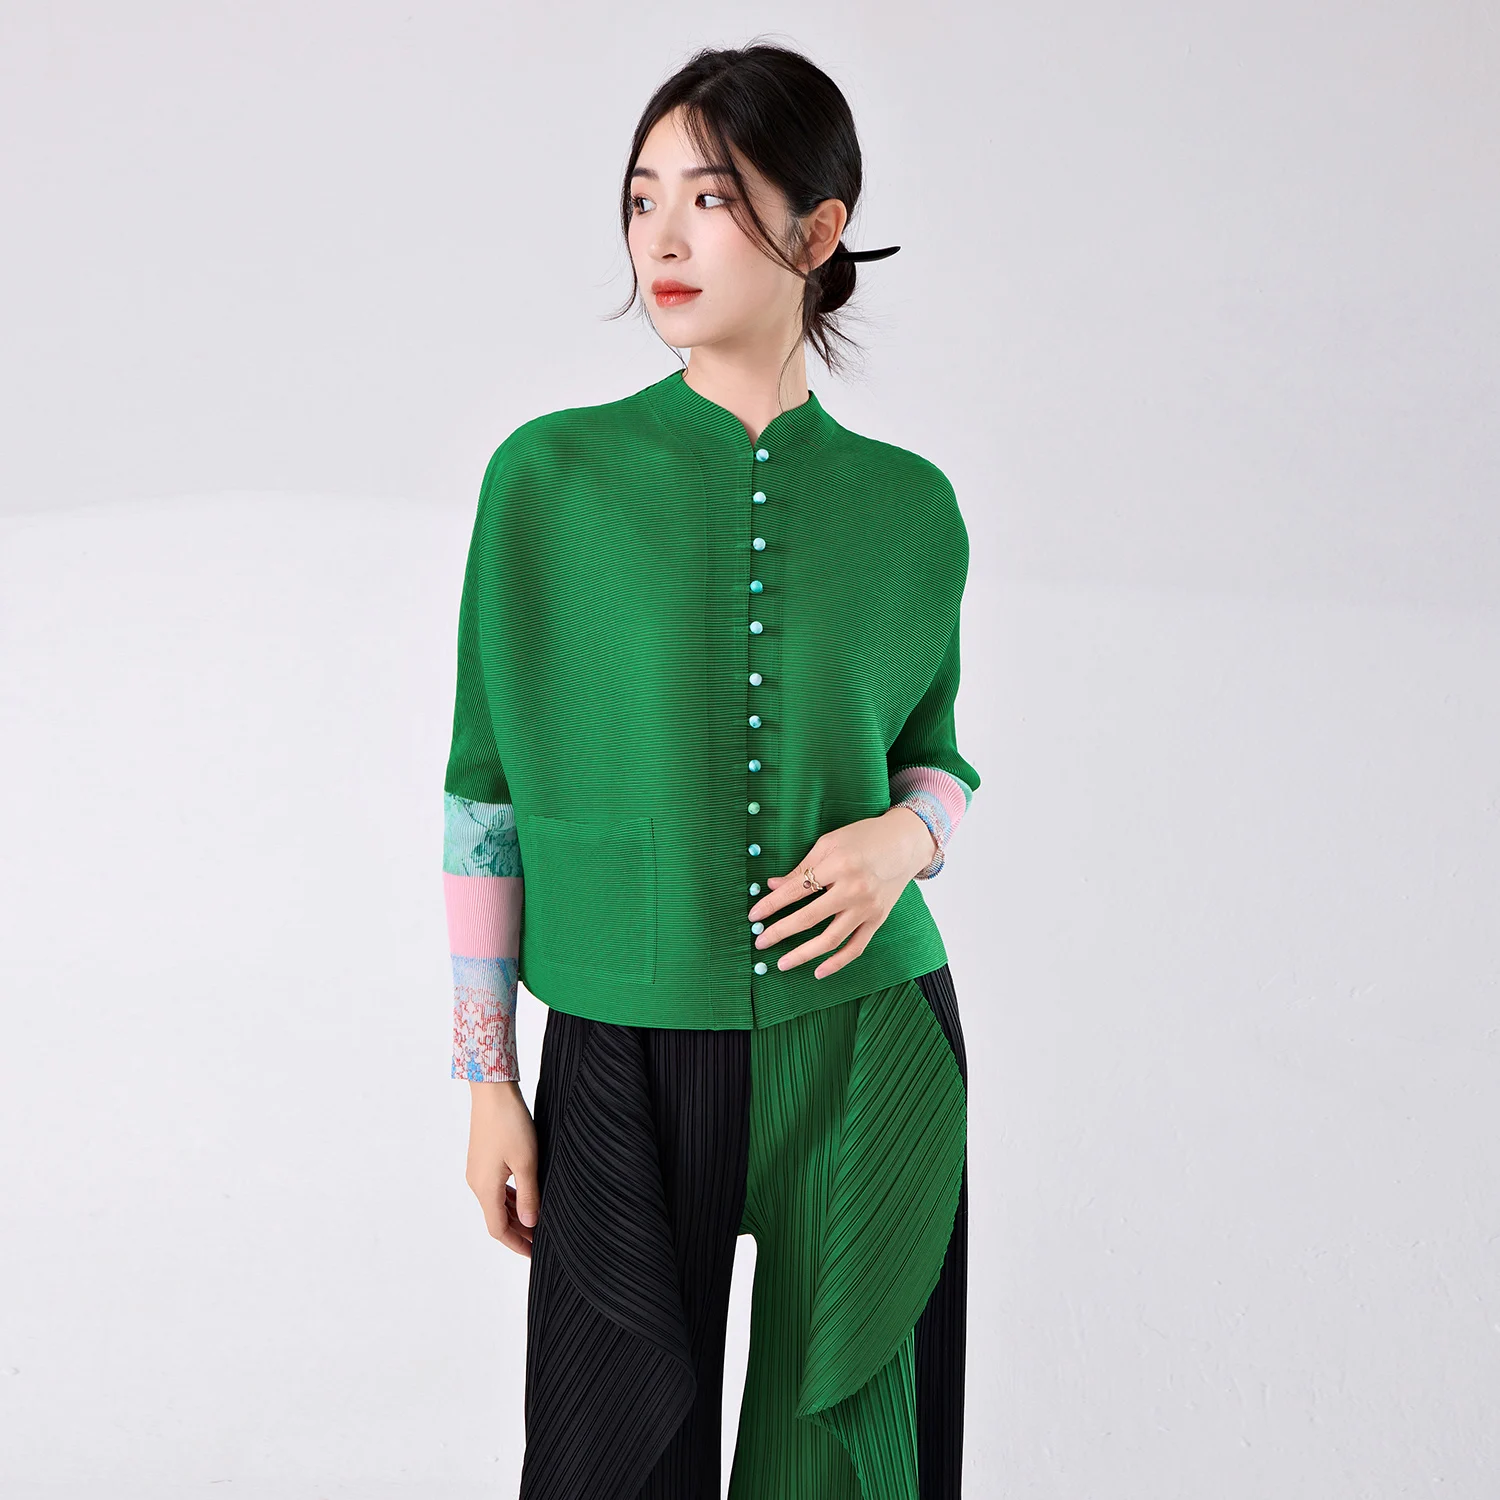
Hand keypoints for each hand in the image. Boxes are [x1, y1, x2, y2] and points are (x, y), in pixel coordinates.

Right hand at [465, 1080, 539, 1256]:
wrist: (492, 1092)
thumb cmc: (510, 1123)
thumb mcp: (527, 1161)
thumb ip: (529, 1194)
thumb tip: (530, 1223)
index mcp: (485, 1188)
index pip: (498, 1229)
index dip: (517, 1244)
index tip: (534, 1254)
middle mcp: (476, 1183)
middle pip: (496, 1218)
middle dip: (518, 1232)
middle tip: (541, 1241)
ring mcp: (477, 1171)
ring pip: (496, 1203)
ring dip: (515, 1214)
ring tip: (537, 1221)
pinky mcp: (481, 1160)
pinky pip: (495, 1188)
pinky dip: (509, 1198)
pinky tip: (524, 1196)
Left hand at [746, 806, 939, 979]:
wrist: (905, 842)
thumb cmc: (864, 837)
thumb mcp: (829, 843)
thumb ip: (801, 867)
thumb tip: (772, 886)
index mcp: (838, 865)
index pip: (796, 890)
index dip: (772, 904)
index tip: (754, 916)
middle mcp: (854, 889)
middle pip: (809, 918)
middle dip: (780, 932)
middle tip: (760, 942)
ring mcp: (868, 907)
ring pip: (831, 939)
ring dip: (804, 954)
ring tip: (783, 963)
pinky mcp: (878, 919)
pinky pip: (856, 947)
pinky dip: (837, 963)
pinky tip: (819, 971)